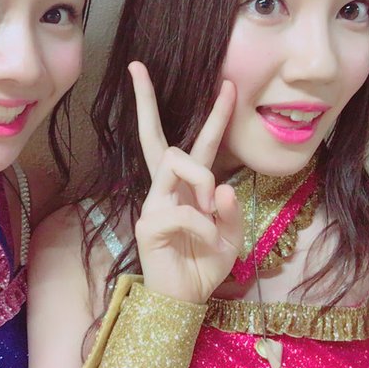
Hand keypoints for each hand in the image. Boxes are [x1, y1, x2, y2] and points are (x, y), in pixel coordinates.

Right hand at [129, 61, 242, 303]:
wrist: (185, 299)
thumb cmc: (205, 264)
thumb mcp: (231, 236)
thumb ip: (230, 210)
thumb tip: (222, 186)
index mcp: (189, 188)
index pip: (198, 144)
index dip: (215, 115)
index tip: (226, 84)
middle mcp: (167, 188)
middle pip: (155, 138)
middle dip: (147, 101)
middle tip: (137, 68)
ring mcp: (153, 203)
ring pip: (174, 162)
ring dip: (201, 181)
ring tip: (212, 210)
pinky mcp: (148, 222)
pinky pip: (183, 211)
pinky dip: (204, 227)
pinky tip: (205, 243)